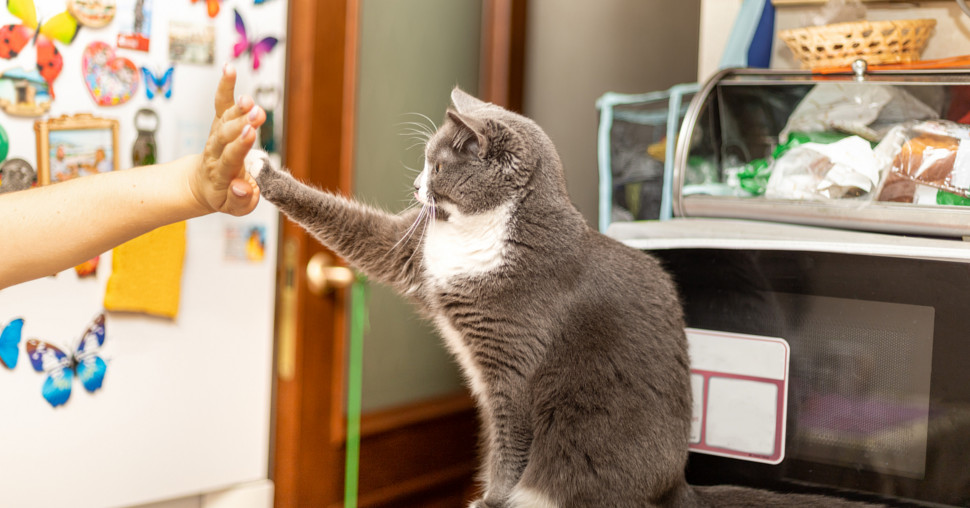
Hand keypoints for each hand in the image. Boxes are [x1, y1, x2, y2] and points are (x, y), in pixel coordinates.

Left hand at [194, 63, 265, 215]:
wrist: (202, 184)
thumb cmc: (224, 196)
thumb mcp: (234, 208)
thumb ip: (242, 201)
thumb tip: (243, 187)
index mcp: (220, 173)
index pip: (229, 157)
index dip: (240, 145)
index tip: (251, 132)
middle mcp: (215, 151)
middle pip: (226, 134)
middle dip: (241, 123)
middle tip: (256, 113)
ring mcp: (216, 135)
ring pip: (225, 118)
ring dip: (238, 107)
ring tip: (249, 98)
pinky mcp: (219, 124)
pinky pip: (221, 103)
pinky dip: (225, 86)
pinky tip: (229, 68)